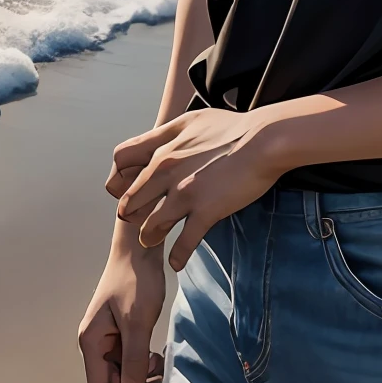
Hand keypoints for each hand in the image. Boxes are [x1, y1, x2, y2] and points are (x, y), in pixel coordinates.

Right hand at [77, 224, 167, 382]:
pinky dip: (145, 365)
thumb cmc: (135, 280)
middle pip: (113, 382)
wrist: (140, 248)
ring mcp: (109, 336)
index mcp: (91, 341)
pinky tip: (159, 361)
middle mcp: (96, 342)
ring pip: (124, 371)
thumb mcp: (137, 322)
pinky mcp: (122, 330)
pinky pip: (131, 357)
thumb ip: (134, 360)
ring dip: (142, 381)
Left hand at [107, 107, 286, 269]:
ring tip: (151, 242)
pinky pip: (183, 243)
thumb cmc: (232, 127)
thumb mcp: (191, 119)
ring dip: (149, 238)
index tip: (125, 188)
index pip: (121, 161)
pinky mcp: (205, 211)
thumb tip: (158, 143)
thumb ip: (168, 133)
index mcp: (163, 145)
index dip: (119, 177)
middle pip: (130, 200)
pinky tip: (177, 262)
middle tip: (137, 220)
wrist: (263, 140)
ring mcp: (184, 192)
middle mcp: (166, 168)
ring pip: (150, 226)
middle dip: (131, 214)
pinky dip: (177, 257)